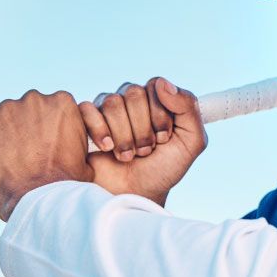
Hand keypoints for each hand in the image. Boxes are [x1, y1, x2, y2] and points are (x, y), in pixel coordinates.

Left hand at [0, 90, 93, 221]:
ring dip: (6, 134)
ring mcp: (6, 109)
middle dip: (27, 127)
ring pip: (3, 118)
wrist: (40, 199)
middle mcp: (34, 99)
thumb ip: (74, 137)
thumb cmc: (66, 183)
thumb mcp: (85, 153)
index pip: (52, 106)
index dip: (48, 126)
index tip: (45, 143)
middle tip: (28, 154)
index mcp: (62, 102)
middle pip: (27, 109)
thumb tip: (68, 142)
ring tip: (11, 161)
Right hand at [78, 77, 206, 204]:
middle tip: (146, 150)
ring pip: (112, 102)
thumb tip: (162, 82)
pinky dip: (100, 132)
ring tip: (129, 155)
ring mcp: (107, 109)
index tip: (164, 138)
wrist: (136, 194)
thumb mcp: (191, 142)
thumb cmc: (164, 169)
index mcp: (157, 99)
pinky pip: (87, 109)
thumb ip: (188, 108)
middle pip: (133, 93)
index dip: (159, 113)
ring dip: (124, 136)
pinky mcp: (85, 121)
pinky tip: (108, 149)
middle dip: (143, 129)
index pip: (155, 85)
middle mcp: (132, 99)